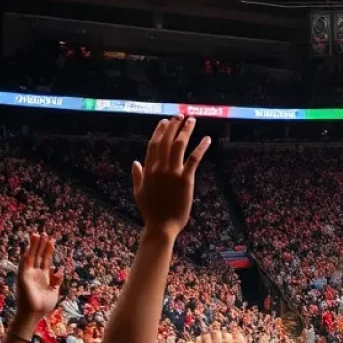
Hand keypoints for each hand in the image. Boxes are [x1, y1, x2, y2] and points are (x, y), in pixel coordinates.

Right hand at [15, 232, 62, 320]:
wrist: (34, 315)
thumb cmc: (43, 305)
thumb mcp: (54, 291)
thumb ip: (56, 280)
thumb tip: (59, 269)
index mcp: (43, 276)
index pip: (45, 259)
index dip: (48, 250)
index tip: (51, 240)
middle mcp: (35, 273)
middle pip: (38, 255)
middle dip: (41, 244)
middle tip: (43, 233)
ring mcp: (28, 275)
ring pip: (31, 257)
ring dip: (33, 247)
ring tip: (36, 235)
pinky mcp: (22, 279)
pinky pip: (23, 267)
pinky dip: (25, 258)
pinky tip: (28, 250)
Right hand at [132, 117, 210, 236]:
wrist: (161, 226)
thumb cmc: (151, 212)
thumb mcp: (138, 192)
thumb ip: (137, 176)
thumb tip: (135, 162)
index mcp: (148, 170)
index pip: (154, 144)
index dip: (159, 131)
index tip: (164, 122)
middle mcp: (159, 168)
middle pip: (166, 140)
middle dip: (173, 126)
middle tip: (180, 115)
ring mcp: (172, 173)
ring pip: (179, 145)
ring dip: (186, 131)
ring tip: (192, 120)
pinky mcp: (185, 180)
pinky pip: (194, 159)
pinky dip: (201, 147)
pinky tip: (207, 139)